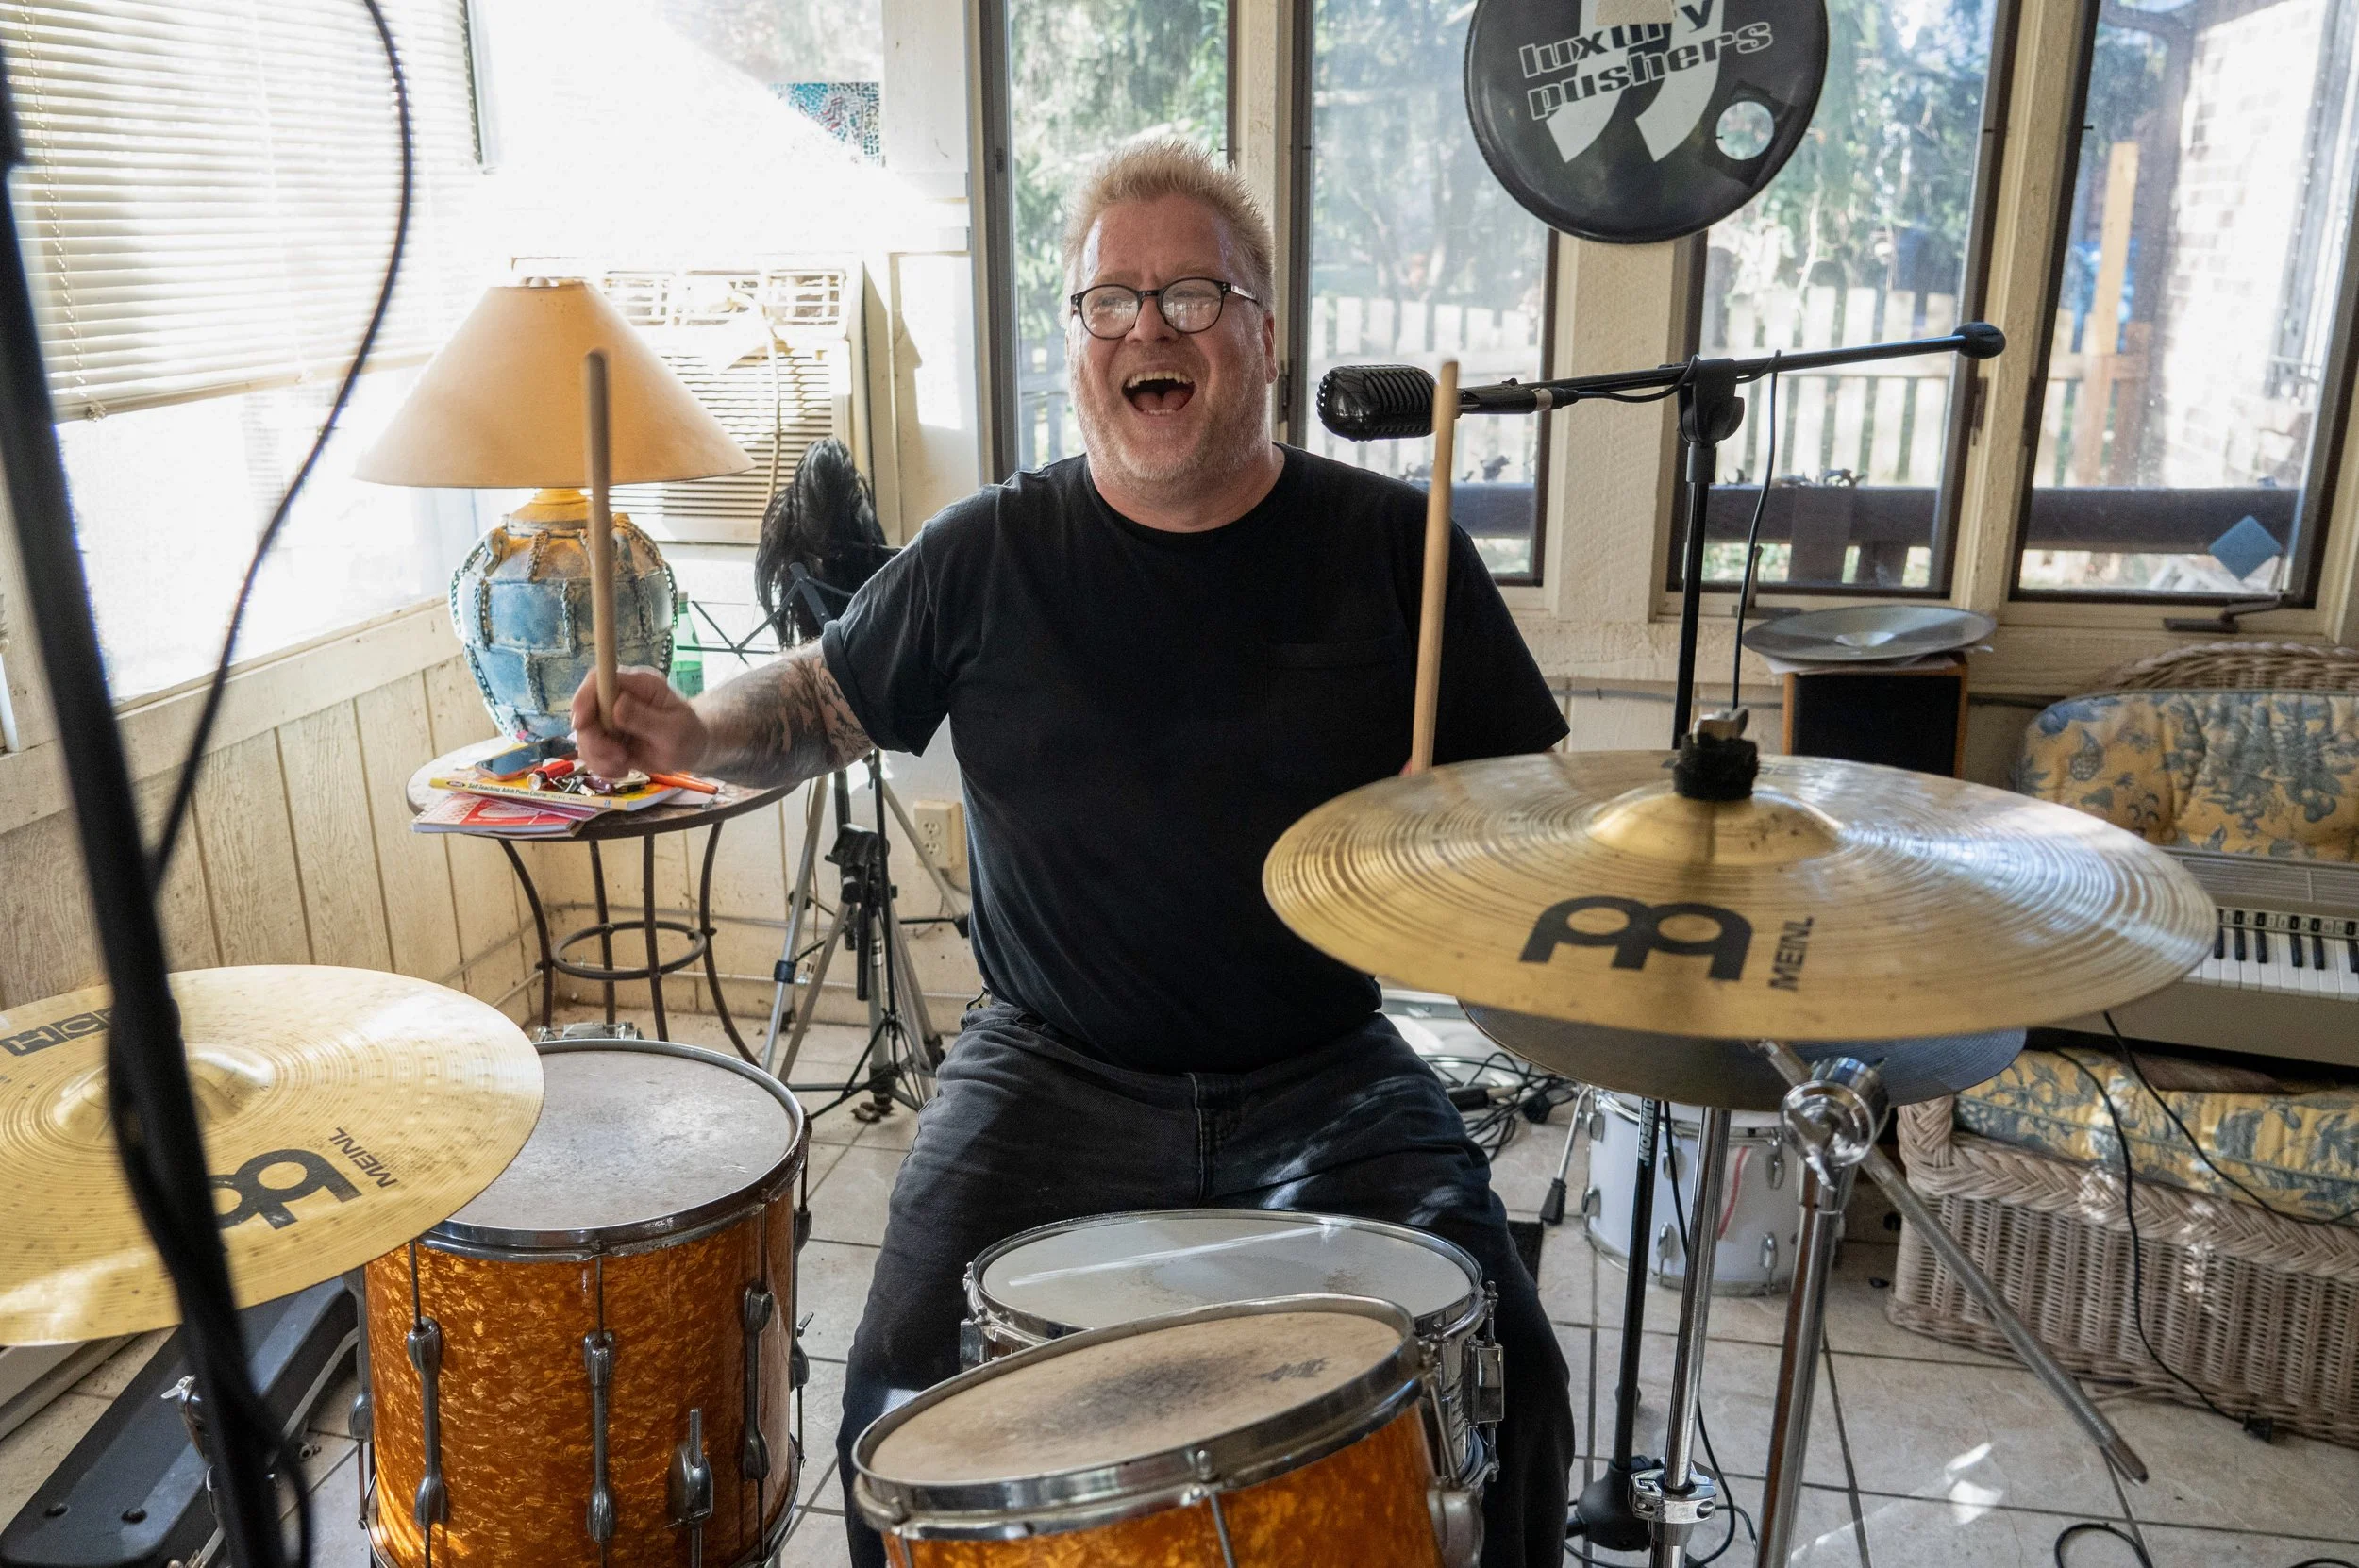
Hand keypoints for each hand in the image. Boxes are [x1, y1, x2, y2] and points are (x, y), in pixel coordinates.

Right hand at [571, 667, 708, 779]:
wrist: (692, 750)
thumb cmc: (689, 735)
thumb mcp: (674, 730)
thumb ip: (645, 719)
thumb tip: (616, 706)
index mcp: (637, 685)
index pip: (598, 680)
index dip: (583, 699)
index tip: (581, 724)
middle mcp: (618, 698)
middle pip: (584, 712)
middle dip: (594, 740)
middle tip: (619, 757)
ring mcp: (610, 719)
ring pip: (584, 736)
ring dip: (599, 757)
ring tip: (625, 764)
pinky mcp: (607, 739)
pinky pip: (591, 753)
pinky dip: (603, 766)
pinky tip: (623, 769)